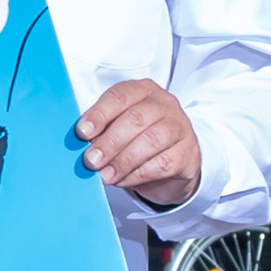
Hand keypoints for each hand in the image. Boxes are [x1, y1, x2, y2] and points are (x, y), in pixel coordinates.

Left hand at [73, 78, 202, 204]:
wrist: (173, 163)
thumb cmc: (139, 140)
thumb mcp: (119, 128)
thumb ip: (102, 130)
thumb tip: (84, 143)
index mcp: (143, 90)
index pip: (120, 96)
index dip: (99, 114)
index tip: (82, 132)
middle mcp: (164, 104)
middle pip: (136, 118)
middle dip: (110, 142)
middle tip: (91, 160)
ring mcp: (180, 127)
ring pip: (151, 141)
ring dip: (123, 161)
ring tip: (106, 176)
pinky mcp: (188, 152)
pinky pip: (162, 164)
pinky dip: (138, 174)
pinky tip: (123, 180)